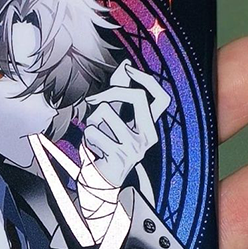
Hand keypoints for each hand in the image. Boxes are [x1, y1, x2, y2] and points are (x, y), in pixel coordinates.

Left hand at [83, 60, 168, 187]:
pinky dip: (87, 139)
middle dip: (111, 92)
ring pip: (105, 112)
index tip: (128, 69)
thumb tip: (126, 64)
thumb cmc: (108, 150)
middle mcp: (148, 137)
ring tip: (95, 136)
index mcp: (150, 126)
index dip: (147, 80)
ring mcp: (135, 148)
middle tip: (93, 100)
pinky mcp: (119, 157)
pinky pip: (93, 132)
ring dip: (92, 122)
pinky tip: (93, 151)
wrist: (103, 185)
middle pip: (136, 97)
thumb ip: (121, 95)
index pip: (160, 98)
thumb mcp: (117, 122)